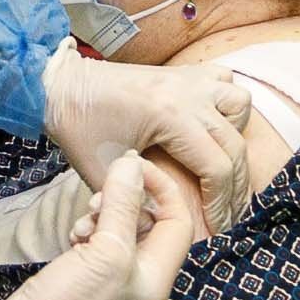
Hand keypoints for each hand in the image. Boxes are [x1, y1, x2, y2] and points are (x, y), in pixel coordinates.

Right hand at [0, 153, 200, 299]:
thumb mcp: (105, 250)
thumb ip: (122, 204)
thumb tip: (132, 163)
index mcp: (158, 279)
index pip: (178, 222)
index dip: (161, 189)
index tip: (131, 167)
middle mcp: (142, 283)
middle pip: (148, 225)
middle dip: (124, 204)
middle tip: (97, 200)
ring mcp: (115, 285)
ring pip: (120, 232)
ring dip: (102, 217)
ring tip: (81, 226)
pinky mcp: (89, 283)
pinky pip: (98, 246)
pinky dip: (87, 234)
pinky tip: (72, 238)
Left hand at [40, 40, 251, 230]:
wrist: (60, 86)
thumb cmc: (78, 128)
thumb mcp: (103, 173)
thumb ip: (135, 202)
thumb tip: (165, 226)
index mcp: (170, 116)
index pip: (217, 168)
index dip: (222, 205)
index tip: (217, 227)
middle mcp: (188, 93)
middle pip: (235, 146)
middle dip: (237, 186)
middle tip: (229, 214)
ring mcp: (188, 78)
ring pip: (239, 106)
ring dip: (235, 138)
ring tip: (220, 164)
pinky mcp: (183, 72)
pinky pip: (224, 82)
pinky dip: (226, 105)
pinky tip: (212, 127)